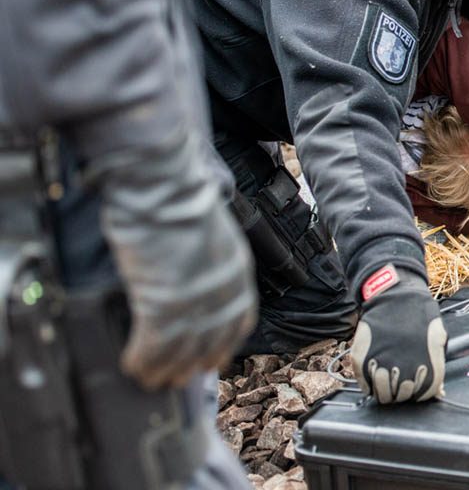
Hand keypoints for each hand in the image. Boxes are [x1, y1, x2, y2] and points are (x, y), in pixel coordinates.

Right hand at [94, 132, 257, 388]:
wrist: (162, 185)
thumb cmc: (176, 200)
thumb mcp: (205, 235)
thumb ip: (203, 265)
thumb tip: (186, 288)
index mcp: (238, 269)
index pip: (239, 319)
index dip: (223, 344)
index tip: (211, 360)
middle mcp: (223, 288)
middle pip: (212, 341)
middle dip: (192, 363)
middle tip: (174, 379)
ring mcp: (196, 298)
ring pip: (182, 350)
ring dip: (164, 368)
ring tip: (149, 379)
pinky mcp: (165, 303)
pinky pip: (155, 346)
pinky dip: (143, 359)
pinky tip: (132, 365)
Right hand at [350, 266, 445, 403]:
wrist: (395, 296)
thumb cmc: (419, 315)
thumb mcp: (438, 338)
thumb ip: (438, 366)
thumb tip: (439, 393)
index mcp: (426, 365)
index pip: (422, 396)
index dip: (418, 393)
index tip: (414, 386)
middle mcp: (403, 369)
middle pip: (400, 398)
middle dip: (401, 393)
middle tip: (398, 381)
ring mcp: (381, 365)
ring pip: (381, 396)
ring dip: (383, 391)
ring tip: (386, 378)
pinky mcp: (362, 360)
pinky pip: (363, 384)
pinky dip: (368, 384)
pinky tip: (375, 373)